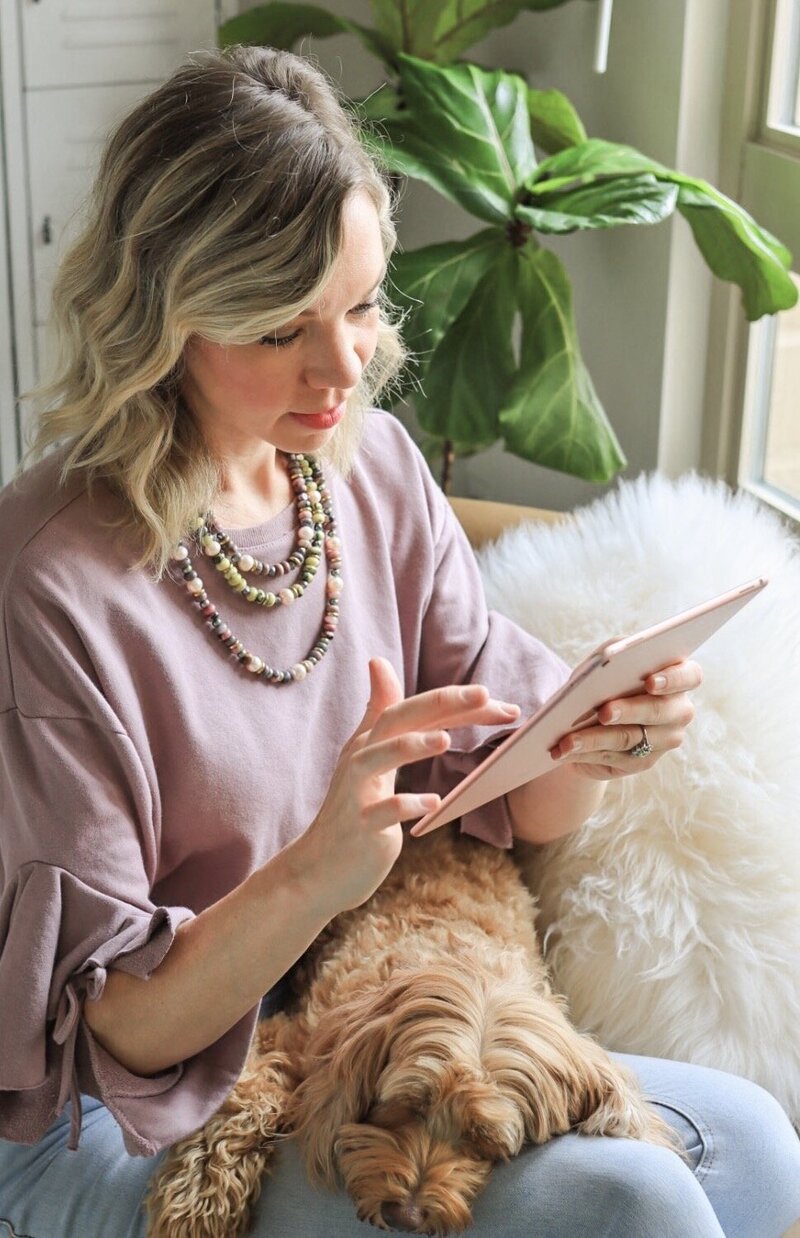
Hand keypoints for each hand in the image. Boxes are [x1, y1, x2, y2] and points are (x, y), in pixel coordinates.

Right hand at [295, 658, 520, 914]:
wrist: (318, 870)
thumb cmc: (353, 809)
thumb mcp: (366, 757)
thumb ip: (378, 712)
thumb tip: (378, 661)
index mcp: (371, 741)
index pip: (416, 709)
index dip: (455, 700)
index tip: (498, 700)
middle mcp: (361, 759)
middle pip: (397, 719)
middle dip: (441, 703)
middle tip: (486, 695)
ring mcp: (357, 793)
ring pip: (378, 759)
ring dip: (412, 746)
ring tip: (446, 740)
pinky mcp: (360, 827)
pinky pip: (381, 812)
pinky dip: (406, 806)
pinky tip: (434, 804)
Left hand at [548, 659, 702, 781]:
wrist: (593, 716)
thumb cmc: (606, 677)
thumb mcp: (609, 658)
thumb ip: (614, 652)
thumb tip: (608, 659)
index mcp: (679, 678)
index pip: (690, 676)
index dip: (673, 679)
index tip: (650, 681)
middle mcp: (679, 711)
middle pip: (658, 711)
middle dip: (628, 711)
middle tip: (604, 712)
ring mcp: (664, 740)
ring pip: (629, 738)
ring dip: (595, 739)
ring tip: (568, 740)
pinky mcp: (642, 761)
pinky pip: (613, 758)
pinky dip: (586, 753)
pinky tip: (565, 751)